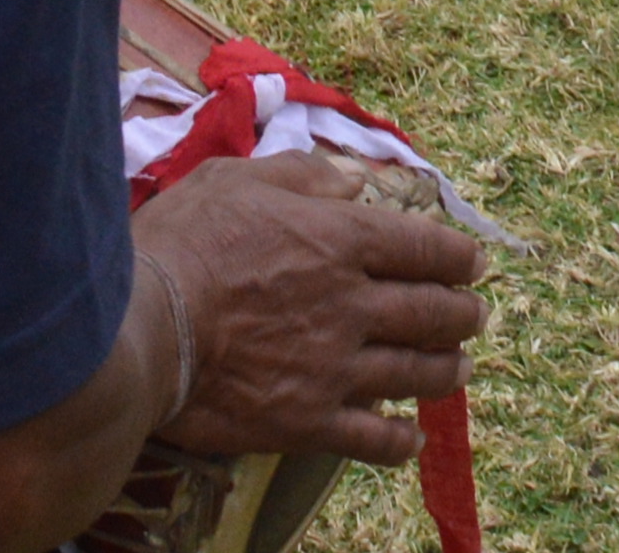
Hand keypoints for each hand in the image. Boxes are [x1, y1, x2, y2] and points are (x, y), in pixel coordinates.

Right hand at [137, 155, 488, 467]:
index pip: (422, 248)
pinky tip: (412, 439)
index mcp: (339, 241)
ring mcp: (336, 369)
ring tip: (460, 369)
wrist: (142, 329)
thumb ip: (301, 177)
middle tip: (476, 315)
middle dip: (464, 314)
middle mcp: (352, 305)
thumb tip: (351, 181)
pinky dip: (401, 440)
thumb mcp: (234, 180)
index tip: (474, 264)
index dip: (457, 257)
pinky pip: (373, 439)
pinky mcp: (310, 422)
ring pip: (416, 374)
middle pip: (432, 313)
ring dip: (447, 371)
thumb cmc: (182, 244)